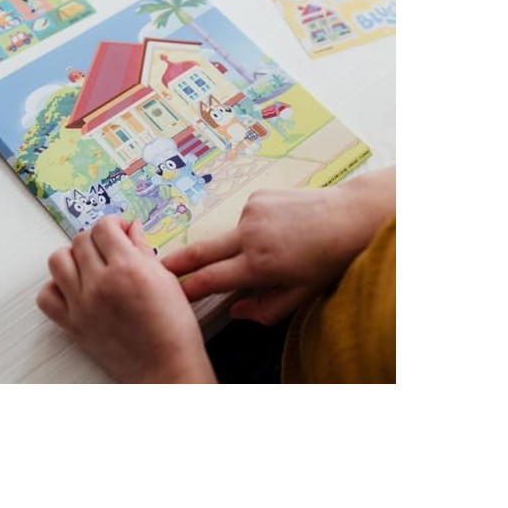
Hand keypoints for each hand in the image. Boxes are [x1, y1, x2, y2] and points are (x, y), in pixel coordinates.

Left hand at [37, 216, 215, 382]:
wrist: (166, 368)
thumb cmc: (173, 329)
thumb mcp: (165, 279)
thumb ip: (143, 249)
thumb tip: (131, 229)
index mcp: (127, 269)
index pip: (103, 227)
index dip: (113, 224)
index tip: (119, 230)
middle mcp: (100, 284)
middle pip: (80, 241)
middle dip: (96, 239)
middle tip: (109, 248)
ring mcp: (82, 305)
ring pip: (57, 261)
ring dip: (72, 257)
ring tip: (88, 264)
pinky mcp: (73, 325)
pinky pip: (46, 297)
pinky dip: (55, 288)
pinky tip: (73, 288)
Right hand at [162, 168, 395, 324]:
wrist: (349, 216)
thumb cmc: (329, 259)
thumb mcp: (301, 294)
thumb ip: (265, 308)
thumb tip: (236, 311)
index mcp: (259, 264)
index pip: (211, 278)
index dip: (188, 286)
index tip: (171, 290)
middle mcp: (249, 235)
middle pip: (202, 250)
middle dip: (177, 259)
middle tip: (157, 264)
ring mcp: (251, 211)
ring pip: (231, 235)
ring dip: (238, 245)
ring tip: (276, 246)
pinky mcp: (257, 196)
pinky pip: (245, 217)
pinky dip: (254, 227)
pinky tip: (280, 228)